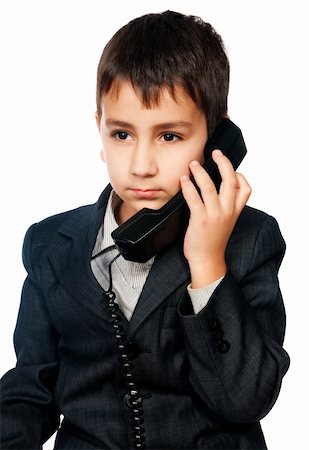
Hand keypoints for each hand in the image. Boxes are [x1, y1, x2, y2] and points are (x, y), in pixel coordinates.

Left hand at [180, 150, 251, 287]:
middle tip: (215, 153)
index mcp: (235, 212)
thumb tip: (214, 191)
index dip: (240, 175)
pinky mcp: (200, 219)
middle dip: (223, 162)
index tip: (230, 169)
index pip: (246, 188)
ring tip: (193, 164)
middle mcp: (227, 211)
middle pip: (230, 180)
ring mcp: (215, 214)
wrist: (207, 261)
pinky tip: (183, 180)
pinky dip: (188, 186)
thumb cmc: (213, 242)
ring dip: (200, 172)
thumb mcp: (225, 223)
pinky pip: (194, 198)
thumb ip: (224, 207)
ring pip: (210, 186)